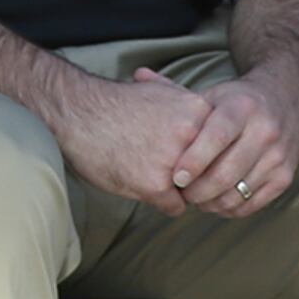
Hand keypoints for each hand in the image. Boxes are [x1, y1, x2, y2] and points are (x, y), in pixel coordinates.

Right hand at [42, 66, 215, 215]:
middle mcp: (193, 136)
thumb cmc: (114, 104)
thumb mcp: (159, 91)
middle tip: (171, 170)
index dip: (206, 156)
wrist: (76, 112)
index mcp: (198, 111)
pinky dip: (160, 202)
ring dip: (180, 190)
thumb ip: (188, 106)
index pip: (223, 148)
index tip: (191, 157)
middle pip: (214, 172)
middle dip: (197, 176)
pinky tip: (137, 180)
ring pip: (195, 192)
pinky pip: (175, 207)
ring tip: (150, 172)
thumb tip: (208, 119)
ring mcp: (176, 162)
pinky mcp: (156, 185)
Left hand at [172, 65, 298, 217]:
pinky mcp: (286, 176)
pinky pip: (252, 204)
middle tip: (180, 193)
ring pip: (238, 193)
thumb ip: (174, 92)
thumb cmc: (237, 101)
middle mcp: (265, 130)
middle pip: (226, 172)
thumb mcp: (212, 93)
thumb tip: (137, 74)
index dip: (194, 161)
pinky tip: (216, 201)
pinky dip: (230, 209)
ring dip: (211, 203)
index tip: (175, 178)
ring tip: (195, 197)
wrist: (287, 101)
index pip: (216, 137)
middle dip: (197, 190)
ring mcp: (278, 155)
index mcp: (242, 107)